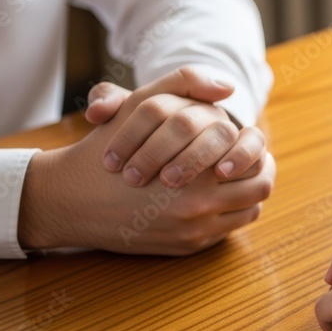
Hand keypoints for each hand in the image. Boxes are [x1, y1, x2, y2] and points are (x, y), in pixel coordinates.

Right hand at [18, 74, 274, 254]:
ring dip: (248, 196)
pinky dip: (228, 216)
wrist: (71, 198)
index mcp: (198, 167)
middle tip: (253, 162)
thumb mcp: (143, 105)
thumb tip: (227, 88)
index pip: (256, 161)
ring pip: (248, 213)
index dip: (256, 150)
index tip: (250, 144)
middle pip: (259, 189)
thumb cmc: (110, 147)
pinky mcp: (185, 248)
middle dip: (260, 173)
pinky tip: (215, 199)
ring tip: (237, 180)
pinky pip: (226, 233)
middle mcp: (200, 204)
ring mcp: (194, 230)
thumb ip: (185, 83)